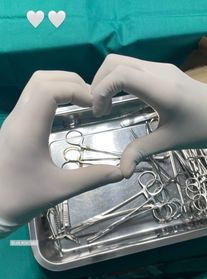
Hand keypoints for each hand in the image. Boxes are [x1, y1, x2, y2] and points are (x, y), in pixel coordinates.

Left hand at [0, 71, 121, 237]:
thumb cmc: (21, 199)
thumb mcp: (60, 190)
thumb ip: (92, 178)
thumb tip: (120, 172)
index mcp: (28, 129)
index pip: (50, 89)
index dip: (76, 90)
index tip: (95, 106)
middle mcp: (18, 118)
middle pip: (42, 79)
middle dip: (70, 82)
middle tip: (90, 100)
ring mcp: (13, 120)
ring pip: (35, 85)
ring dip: (60, 86)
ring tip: (81, 102)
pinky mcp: (13, 126)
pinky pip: (32, 97)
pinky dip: (52, 95)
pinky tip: (66, 113)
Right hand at [91, 54, 206, 177]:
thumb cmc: (200, 128)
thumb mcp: (169, 141)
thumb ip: (141, 151)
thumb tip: (121, 171)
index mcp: (161, 89)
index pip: (120, 75)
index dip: (101, 90)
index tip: (99, 112)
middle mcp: (158, 71)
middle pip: (115, 62)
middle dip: (98, 82)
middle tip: (98, 108)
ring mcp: (160, 67)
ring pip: (122, 61)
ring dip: (107, 79)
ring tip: (106, 104)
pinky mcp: (162, 68)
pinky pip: (131, 66)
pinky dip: (117, 78)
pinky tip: (120, 99)